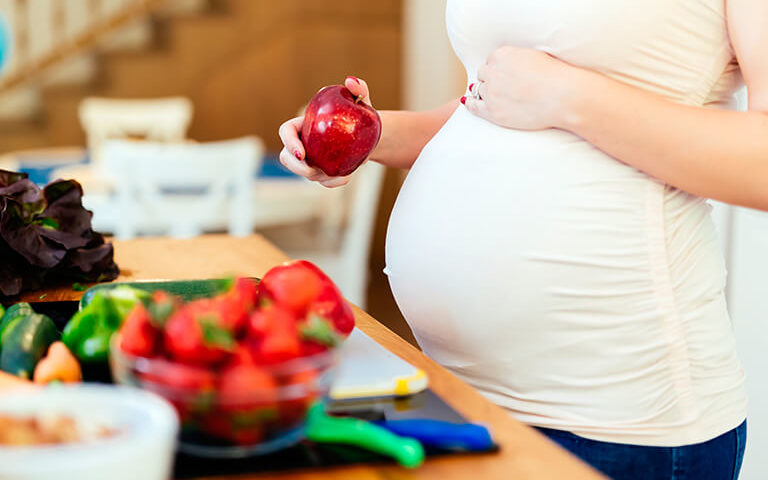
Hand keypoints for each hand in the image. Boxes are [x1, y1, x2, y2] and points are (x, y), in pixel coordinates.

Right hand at [278, 76, 373, 187]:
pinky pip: (322, 182)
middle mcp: (303, 142)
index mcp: (304, 124)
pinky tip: (346, 178)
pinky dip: (332, 183)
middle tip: (312, 170)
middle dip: (295, 167)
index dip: (289, 143)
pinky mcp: (323, 172)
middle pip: (286, 157)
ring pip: (304, 173)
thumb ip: (359, 88)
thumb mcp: (362, 100)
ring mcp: (312, 159)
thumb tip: (351, 82)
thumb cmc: (362, 114)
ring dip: (318, 176)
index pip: (286, 132)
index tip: (301, 153)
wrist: (372, 135)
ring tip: (338, 172)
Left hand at [462, 46, 578, 130]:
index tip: (504, 75)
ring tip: (494, 96)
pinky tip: (469, 103)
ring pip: (479, 90)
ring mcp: (492, 93)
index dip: (498, 69)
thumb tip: (508, 65)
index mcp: (502, 55)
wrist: (563, 97)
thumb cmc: (555, 76)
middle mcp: (493, 72)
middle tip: (502, 87)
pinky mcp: (493, 112)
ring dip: (485, 92)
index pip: (491, 61)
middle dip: (491, 79)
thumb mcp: (533, 56)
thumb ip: (516, 58)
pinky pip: (474, 107)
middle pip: (483, 75)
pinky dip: (471, 104)